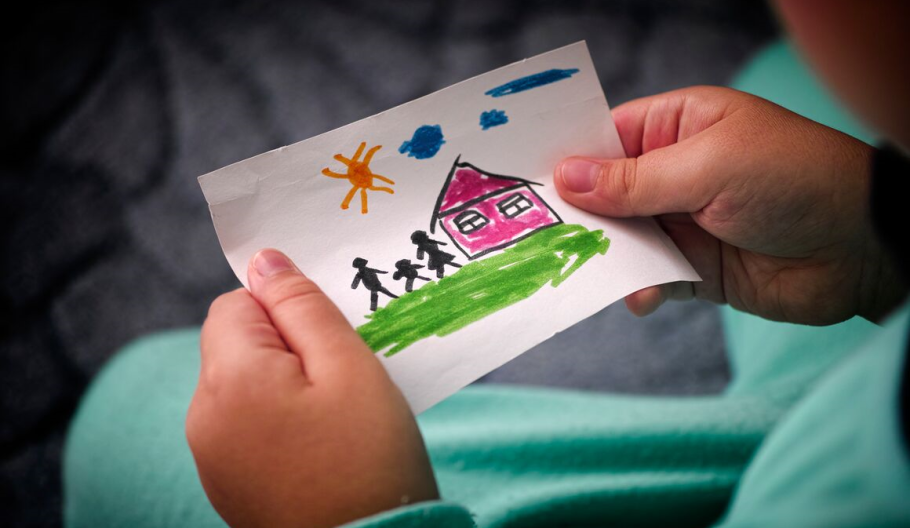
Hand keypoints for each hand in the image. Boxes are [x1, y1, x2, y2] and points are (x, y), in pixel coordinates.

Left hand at [186, 249, 438, 527]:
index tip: (331, 337)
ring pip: (244, 383)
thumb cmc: (368, 460)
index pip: (237, 302)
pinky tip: (321, 444)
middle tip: (343, 375)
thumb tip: (263, 259)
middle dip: (288, 345)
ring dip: (286, 383)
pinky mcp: (227, 483)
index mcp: (228, 379)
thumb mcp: (348, 366)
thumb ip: (302, 305)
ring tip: (337, 415)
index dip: (286, 308)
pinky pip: (247, 424)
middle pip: (237, 343)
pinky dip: (280, 419)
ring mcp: (211, 455)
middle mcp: (203, 416)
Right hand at [555, 86, 906, 324]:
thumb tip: (565, 177)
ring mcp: (683, 221)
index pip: (606, 136)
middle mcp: (674, 171)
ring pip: (620, 238)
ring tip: (580, 269)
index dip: (567, 156)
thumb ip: (634, 180)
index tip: (523, 180)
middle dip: (576, 214)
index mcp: (678, 126)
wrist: (864, 250)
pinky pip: (648, 276)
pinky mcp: (694, 268)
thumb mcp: (709, 168)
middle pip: (604, 192)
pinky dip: (637, 287)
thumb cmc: (794, 180)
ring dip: (604, 255)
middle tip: (536, 234)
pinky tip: (640, 296)